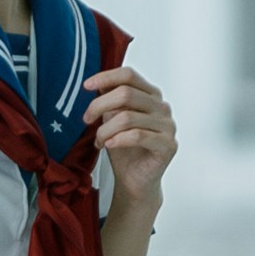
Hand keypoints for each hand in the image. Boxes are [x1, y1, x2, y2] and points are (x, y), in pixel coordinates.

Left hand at [83, 62, 177, 213]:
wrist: (134, 180)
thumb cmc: (124, 150)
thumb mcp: (112, 119)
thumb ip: (110, 100)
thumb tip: (97, 83)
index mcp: (151, 95)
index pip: (129, 75)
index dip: (106, 77)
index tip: (86, 85)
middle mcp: (162, 107)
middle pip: (126, 93)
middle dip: (99, 105)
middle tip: (86, 119)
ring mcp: (167, 126)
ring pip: (128, 117)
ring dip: (105, 130)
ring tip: (99, 140)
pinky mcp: (168, 145)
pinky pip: (138, 136)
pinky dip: (118, 139)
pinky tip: (109, 145)